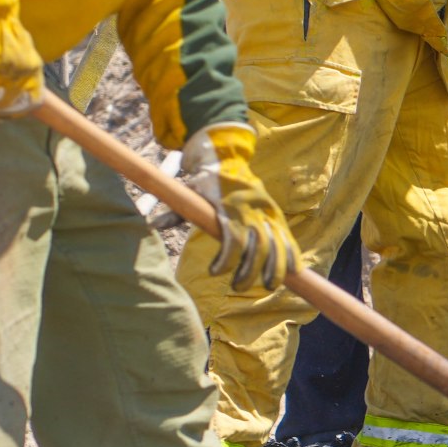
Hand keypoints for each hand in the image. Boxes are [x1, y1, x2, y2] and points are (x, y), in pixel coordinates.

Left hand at [180, 123, 300, 292]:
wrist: (228, 159)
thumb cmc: (204, 181)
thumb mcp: (188, 193)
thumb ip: (176, 212)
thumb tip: (154, 225)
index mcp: (230, 207)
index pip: (233, 239)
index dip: (226, 260)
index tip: (214, 272)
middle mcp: (252, 210)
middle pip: (259, 247)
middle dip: (251, 271)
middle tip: (239, 287)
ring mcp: (268, 212)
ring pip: (278, 244)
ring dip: (275, 268)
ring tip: (268, 286)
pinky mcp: (277, 214)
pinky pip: (289, 237)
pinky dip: (292, 254)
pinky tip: (293, 271)